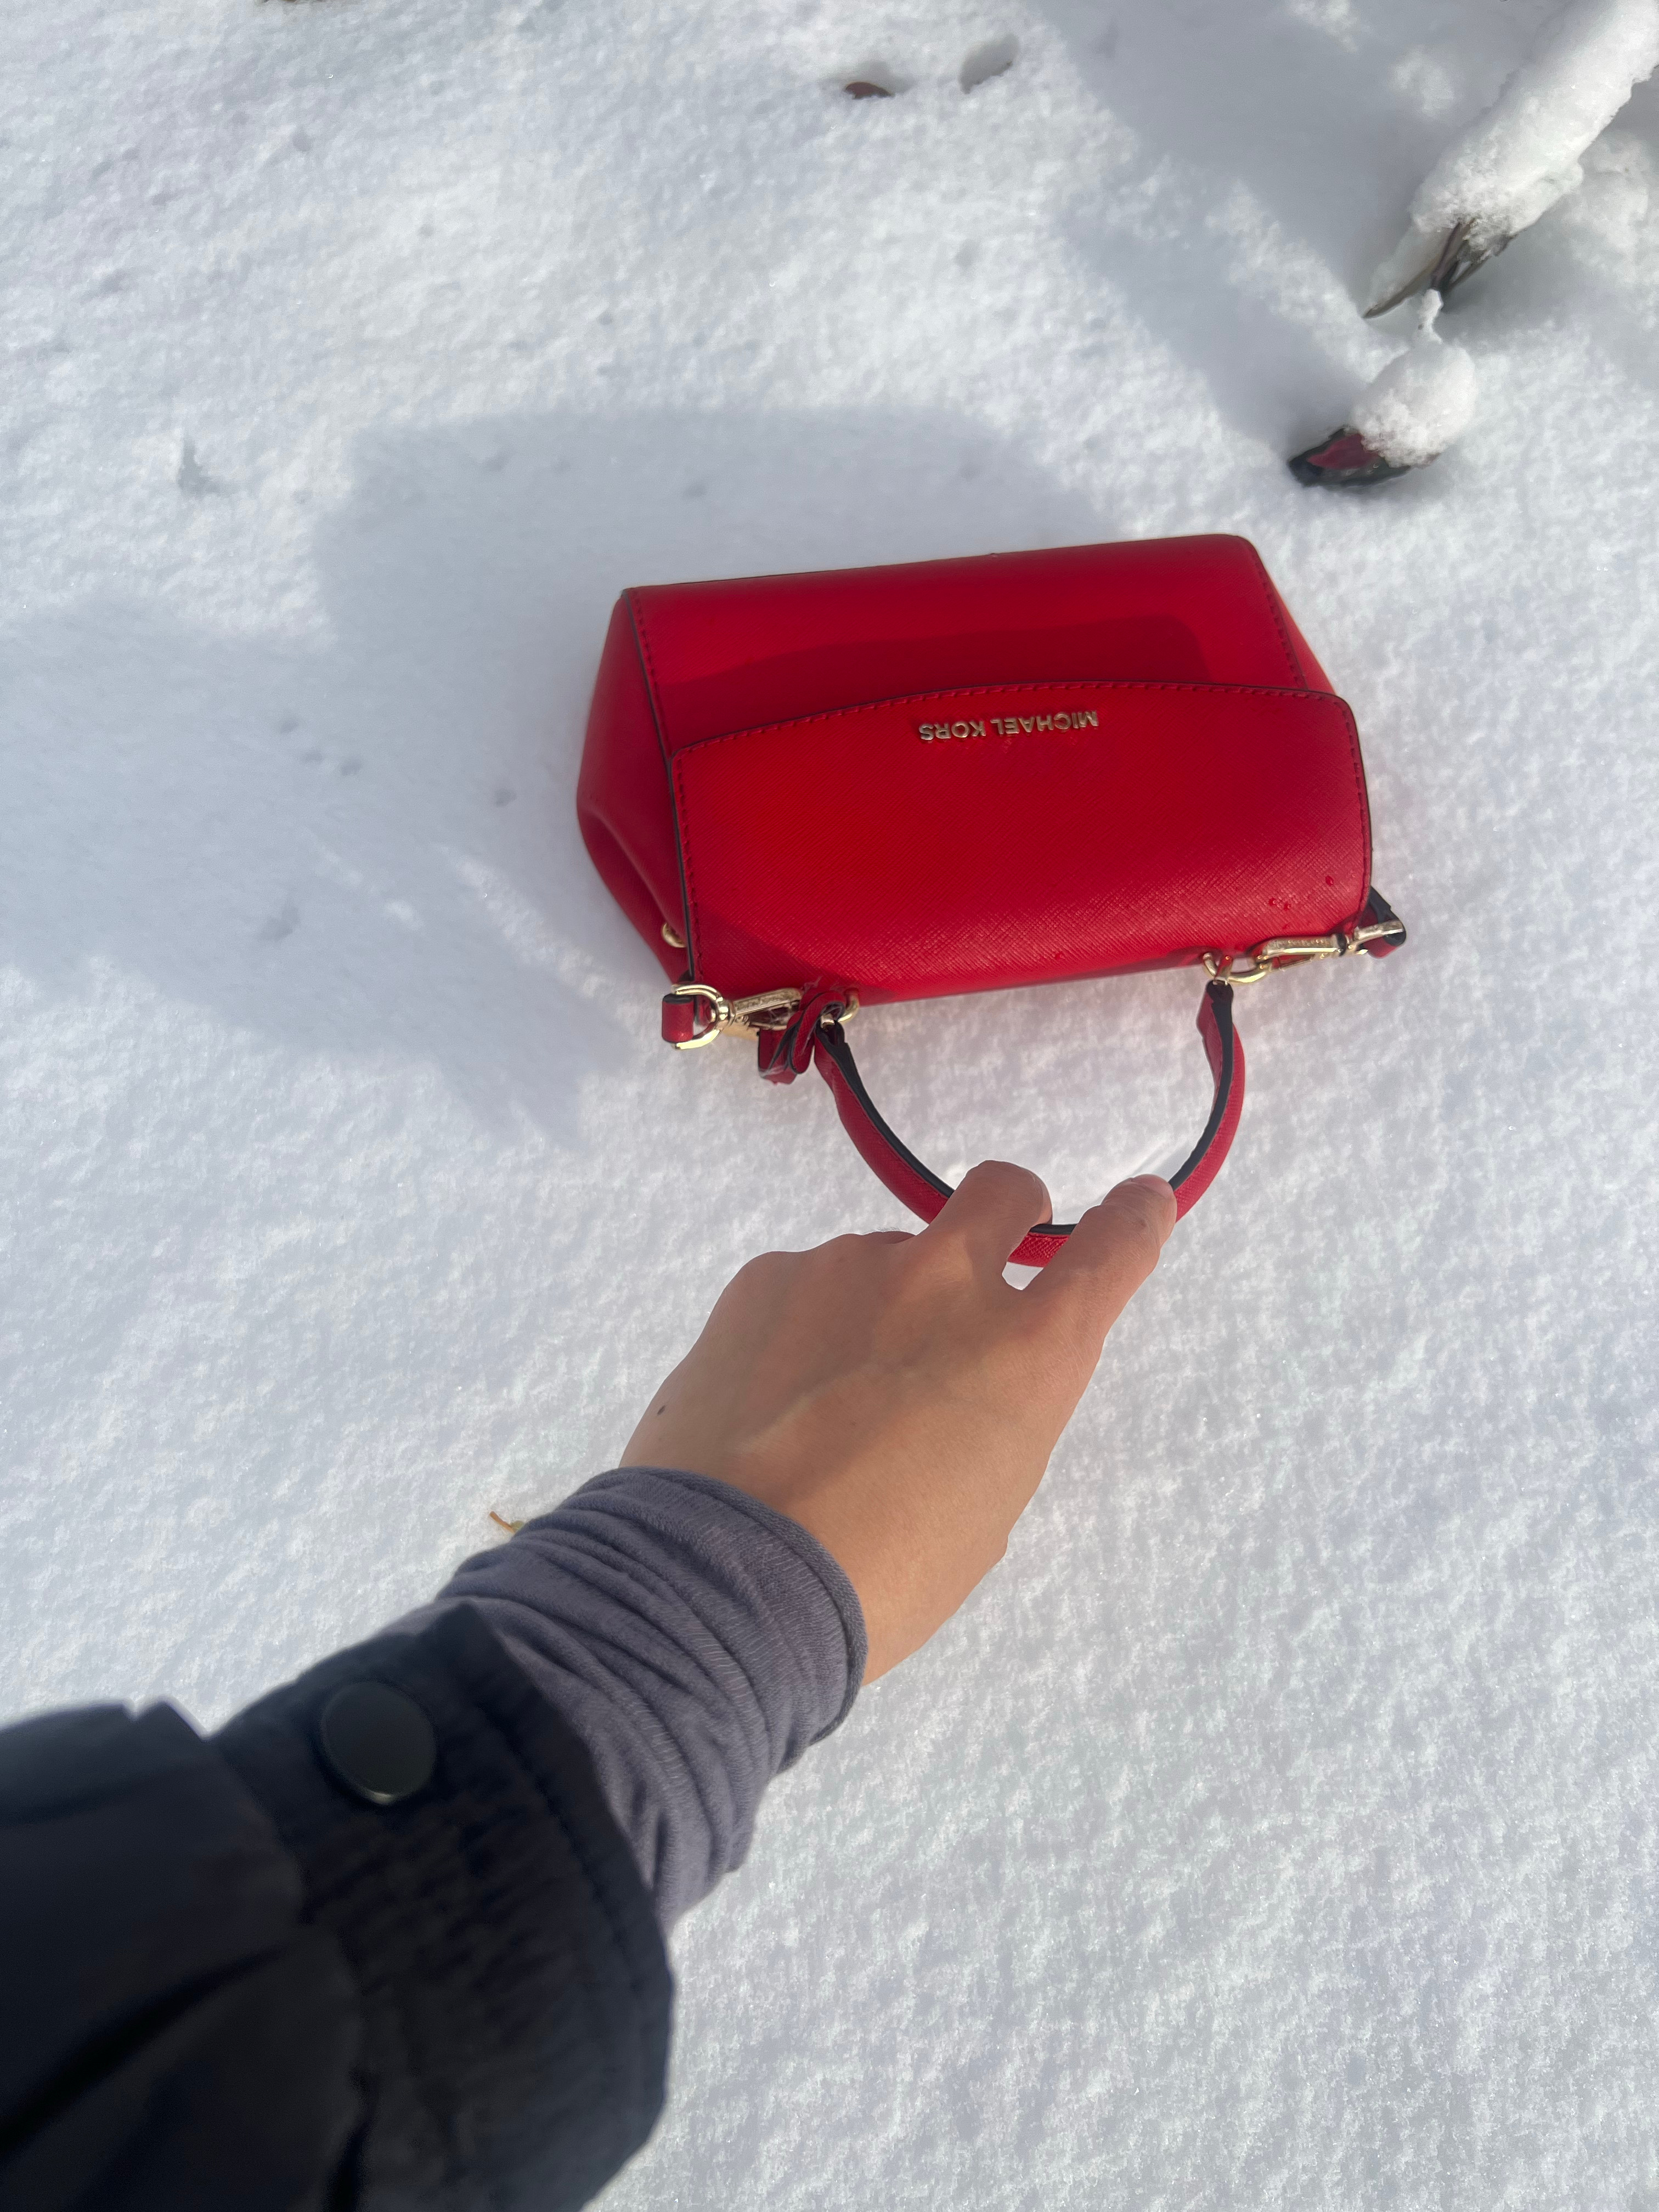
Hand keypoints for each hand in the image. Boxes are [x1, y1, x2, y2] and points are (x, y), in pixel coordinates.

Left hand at [621, 1166, 1175, 1680]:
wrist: (730, 1577)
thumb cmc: (885, 1573)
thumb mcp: (986, 1503)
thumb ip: (994, 1413)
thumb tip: (958, 1378)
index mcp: (1027, 1351)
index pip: (1112, 1251)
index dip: (1133, 1220)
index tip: (1139, 1202)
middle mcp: (947, 1282)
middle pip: (1001, 1191)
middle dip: (1008, 1211)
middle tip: (983, 1261)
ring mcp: (847, 1266)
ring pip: (884, 1257)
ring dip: (879, 1305)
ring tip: (825, 1401)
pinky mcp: (765, 1275)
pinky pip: (805, 1284)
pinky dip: (802, 1328)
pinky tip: (768, 1400)